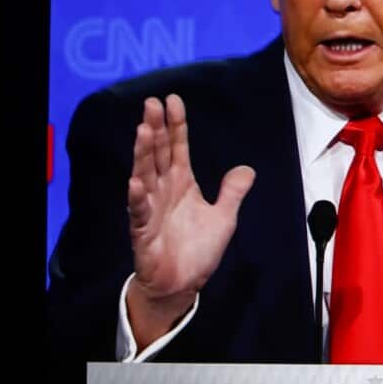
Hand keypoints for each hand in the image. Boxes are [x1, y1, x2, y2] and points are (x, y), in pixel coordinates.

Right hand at [124, 94, 254, 348]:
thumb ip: (233, 191)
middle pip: (158, 154)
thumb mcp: (224, 216)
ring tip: (144, 131)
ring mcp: (151, 209)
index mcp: (182, 183)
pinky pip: (139, 212)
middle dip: (156, 129)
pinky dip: (137, 197)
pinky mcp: (144, 232)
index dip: (176, 125)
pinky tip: (135, 182)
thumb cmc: (198, 249)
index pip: (178, 148)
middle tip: (152, 103)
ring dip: (144, 154)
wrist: (183, 283)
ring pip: (145, 175)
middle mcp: (164, 190)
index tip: (173, 100)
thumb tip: (247, 169)